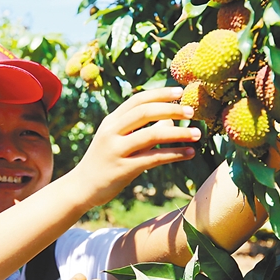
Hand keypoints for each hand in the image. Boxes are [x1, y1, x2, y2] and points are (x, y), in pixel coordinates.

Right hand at [73, 87, 200, 207]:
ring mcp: (116, 150)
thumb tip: (170, 119)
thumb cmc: (105, 161)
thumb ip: (141, 128)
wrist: (82, 188)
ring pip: (152, 135)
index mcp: (111, 121)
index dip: (159, 94)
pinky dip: (174, 154)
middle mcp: (112, 132)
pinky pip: (154, 158)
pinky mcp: (123, 169)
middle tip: (191, 111)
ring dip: (178, 133)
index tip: (180, 91)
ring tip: (197, 134)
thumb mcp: (118, 140)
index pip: (137, 100)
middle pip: (144, 112)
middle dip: (171, 109)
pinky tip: (190, 153)